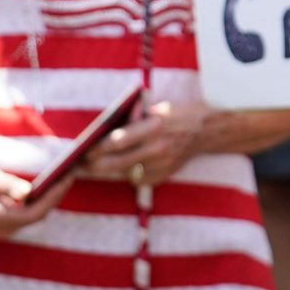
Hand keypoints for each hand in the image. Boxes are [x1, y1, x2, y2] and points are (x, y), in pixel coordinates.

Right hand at [0, 160, 60, 236]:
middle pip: (37, 216)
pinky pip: (30, 213)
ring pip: (36, 215)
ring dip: (50, 198)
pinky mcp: (6, 220)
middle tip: (68, 175)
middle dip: (54, 197)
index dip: (51, 198)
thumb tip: (27, 193)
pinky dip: (41, 200)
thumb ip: (6, 185)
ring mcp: (3, 226)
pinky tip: (50, 186)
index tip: (64, 180)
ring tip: (63, 178)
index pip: (32, 214)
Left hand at [83, 100, 208, 184]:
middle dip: (96, 165)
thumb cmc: (175, 115)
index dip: (97, 148)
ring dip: (112, 169)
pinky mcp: (166, 174)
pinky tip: (129, 165)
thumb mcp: (154, 111)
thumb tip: (102, 131)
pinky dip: (131, 173)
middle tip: (83, 164)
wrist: (206, 131)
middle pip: (117, 162)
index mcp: (153, 126)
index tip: (84, 150)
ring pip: (126, 172)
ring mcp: (162, 164)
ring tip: (99, 164)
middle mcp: (157, 147)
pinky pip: (139, 179)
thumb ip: (131, 121)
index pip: (117, 141)